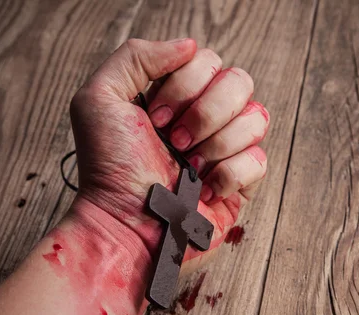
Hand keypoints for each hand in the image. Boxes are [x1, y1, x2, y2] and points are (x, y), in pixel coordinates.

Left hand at [69, 38, 268, 273]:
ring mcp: (225, 149)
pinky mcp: (240, 184)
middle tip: (174, 142)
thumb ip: (137, 57)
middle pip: (240, 82)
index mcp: (177, 96)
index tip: (154, 119)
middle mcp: (205, 118)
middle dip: (204, 113)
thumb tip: (189, 45)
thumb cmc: (108, 168)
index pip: (209, 61)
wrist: (123, 226)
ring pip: (257, 117)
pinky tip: (203, 189)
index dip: (185, 87)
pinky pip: (259, 160)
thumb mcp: (99, 99)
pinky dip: (228, 174)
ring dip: (216, 144)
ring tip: (188, 168)